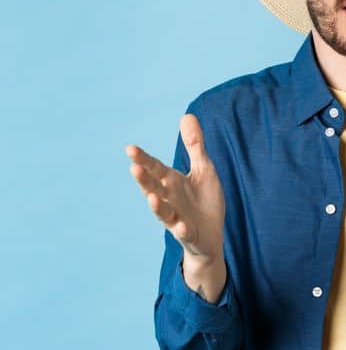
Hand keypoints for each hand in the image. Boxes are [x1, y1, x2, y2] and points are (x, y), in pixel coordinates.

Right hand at [126, 113, 225, 266]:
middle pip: (153, 188)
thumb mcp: (203, 169)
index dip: (144, 159)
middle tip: (134, 168)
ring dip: (156, 205)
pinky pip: (184, 233)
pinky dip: (182, 230)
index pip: (155, 168)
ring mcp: (177, 218)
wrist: (211, 234)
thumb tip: (186, 114)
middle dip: (144, 179)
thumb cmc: (204, 200)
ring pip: (163, 212)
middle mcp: (169, 199)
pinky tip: (182, 226)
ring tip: (150, 197)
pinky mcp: (189, 234)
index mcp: (172, 182)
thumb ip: (194, 145)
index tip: (130, 148)